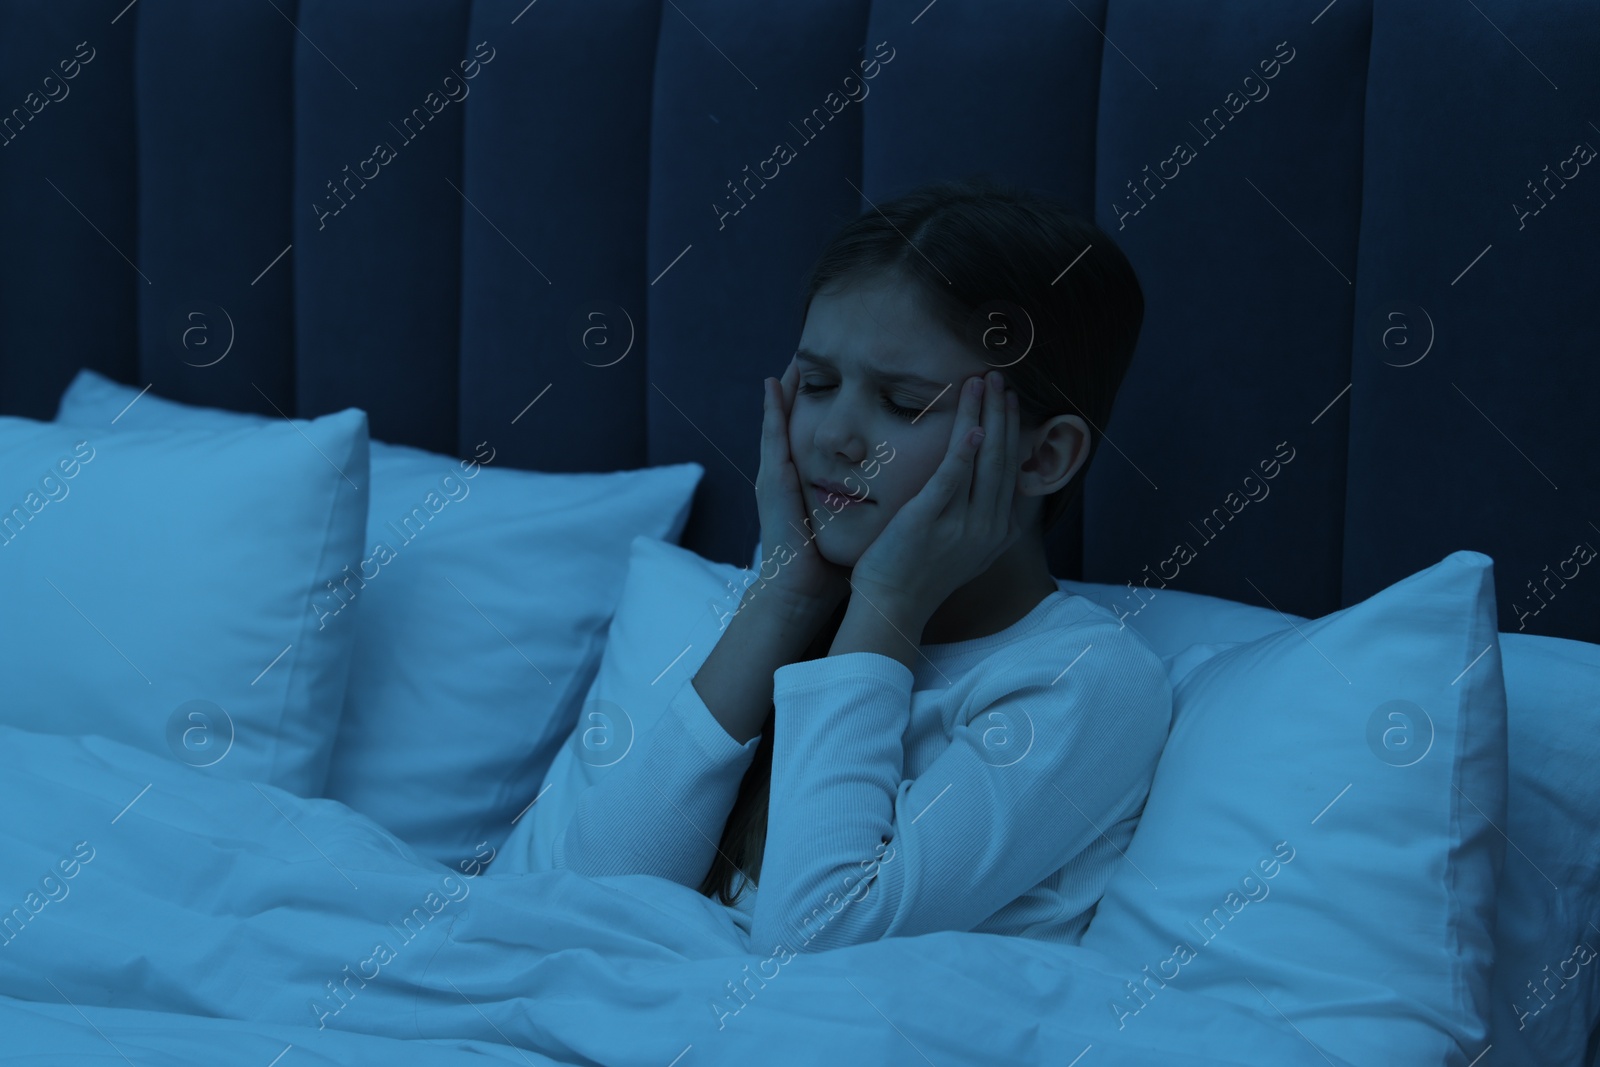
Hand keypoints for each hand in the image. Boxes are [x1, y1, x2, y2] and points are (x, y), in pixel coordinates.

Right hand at [752, 355, 852, 617]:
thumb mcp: (855, 518)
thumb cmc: (829, 561)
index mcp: (811, 479)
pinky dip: (771, 410)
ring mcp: (776, 474)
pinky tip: (774, 381)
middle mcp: (791, 471)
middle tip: (815, 347)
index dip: (833, 400)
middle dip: (805, 384)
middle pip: (797, 418)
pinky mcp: (772, 482)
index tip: (851, 370)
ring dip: (786, 385)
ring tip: (796, 351)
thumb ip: (869, 496)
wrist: (800, 591)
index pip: (823, 431)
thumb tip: (900, 482)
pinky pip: (772, 437)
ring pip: (781, 419)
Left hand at [848, 370, 1023, 621]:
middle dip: (1003, 413)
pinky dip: (963, 448)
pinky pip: (952, 477)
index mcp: (998, 531)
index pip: (1012, 469)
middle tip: (1000, 378)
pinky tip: (970, 422)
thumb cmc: (918, 574)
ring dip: (985, 415)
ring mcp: (963, 525)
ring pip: (983, 459)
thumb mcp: (964, 546)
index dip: (1013, 430)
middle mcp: (989, 528)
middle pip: (1002, 457)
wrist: (891, 606)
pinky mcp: (930, 520)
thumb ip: (980, 514)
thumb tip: (991, 481)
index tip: (1010, 400)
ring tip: (983, 381)